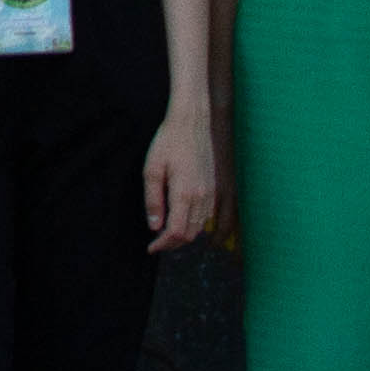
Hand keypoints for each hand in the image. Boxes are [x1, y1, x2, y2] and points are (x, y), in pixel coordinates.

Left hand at [142, 96, 221, 251]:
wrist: (194, 122)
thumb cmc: (169, 142)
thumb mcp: (152, 169)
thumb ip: (153, 199)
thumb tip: (154, 226)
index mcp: (185, 193)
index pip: (176, 232)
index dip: (163, 245)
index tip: (151, 248)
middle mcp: (203, 197)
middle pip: (189, 235)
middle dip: (172, 244)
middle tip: (156, 243)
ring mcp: (213, 193)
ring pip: (200, 228)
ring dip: (184, 236)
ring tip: (167, 234)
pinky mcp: (218, 188)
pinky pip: (209, 216)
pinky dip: (195, 225)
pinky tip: (182, 219)